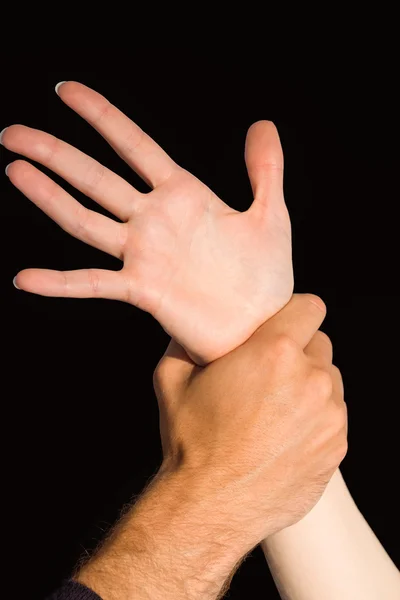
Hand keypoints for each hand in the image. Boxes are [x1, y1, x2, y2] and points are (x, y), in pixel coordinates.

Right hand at [3, 81, 292, 363]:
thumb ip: (264, 169)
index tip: (66, 91)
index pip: (134, 145)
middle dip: (55, 153)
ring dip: (50, 197)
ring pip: (86, 221)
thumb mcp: (270, 214)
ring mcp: (144, 254)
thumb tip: (262, 123)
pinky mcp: (142, 290)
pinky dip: (59, 283)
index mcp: (183, 195)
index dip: (100, 116)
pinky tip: (25, 279)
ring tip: (15, 170)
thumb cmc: (266, 275)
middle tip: (12, 133)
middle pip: (96, 178)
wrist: (261, 325)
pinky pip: (93, 284)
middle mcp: (154, 220)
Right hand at [154, 294, 347, 543]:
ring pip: (329, 381)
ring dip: (309, 385)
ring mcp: (330, 415)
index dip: (295, 311)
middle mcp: (311, 379)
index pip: (310, 307)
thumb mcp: (172, 378)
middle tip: (271, 370)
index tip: (283, 323)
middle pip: (320, 344)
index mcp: (274, 352)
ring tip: (277, 407)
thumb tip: (193, 326)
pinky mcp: (337, 446)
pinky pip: (333, 416)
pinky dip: (315, 418)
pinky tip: (285, 434)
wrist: (209, 506)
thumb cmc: (191, 441)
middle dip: (299, 351)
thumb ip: (186, 341)